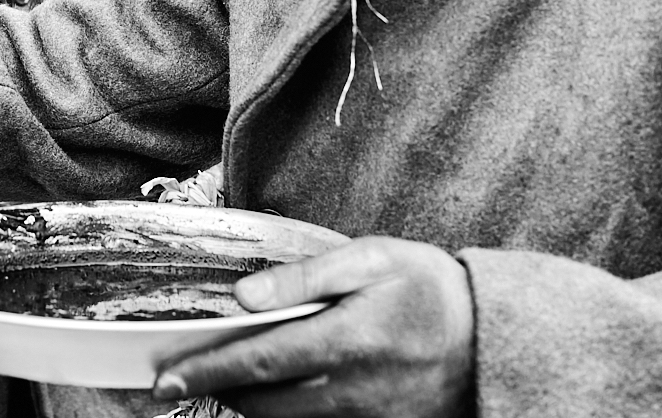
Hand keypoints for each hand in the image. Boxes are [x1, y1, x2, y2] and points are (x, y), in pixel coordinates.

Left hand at [154, 237, 474, 417]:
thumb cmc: (429, 288)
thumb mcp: (371, 260)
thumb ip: (305, 276)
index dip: (208, 371)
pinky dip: (285, 413)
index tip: (167, 378)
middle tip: (184, 373)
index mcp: (346, 341)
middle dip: (219, 390)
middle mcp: (352, 390)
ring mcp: (366, 417)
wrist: (494, 336)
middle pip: (262, 403)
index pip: (259, 361)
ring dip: (249, 404)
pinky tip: (273, 391)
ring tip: (226, 378)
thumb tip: (245, 296)